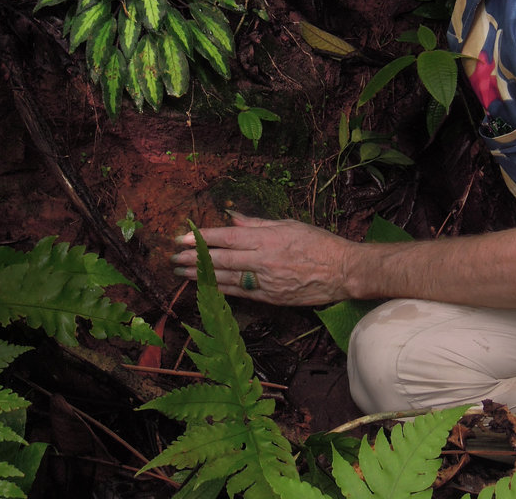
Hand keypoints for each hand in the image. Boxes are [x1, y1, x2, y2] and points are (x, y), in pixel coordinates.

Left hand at [171, 211, 352, 305]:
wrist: (342, 271)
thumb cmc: (318, 243)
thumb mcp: (288, 224)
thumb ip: (257, 223)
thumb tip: (233, 216)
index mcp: (267, 238)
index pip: (227, 237)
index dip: (202, 238)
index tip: (182, 238)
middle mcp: (263, 260)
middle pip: (221, 260)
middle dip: (194, 259)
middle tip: (172, 258)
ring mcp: (265, 282)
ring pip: (226, 279)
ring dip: (201, 277)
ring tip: (181, 274)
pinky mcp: (270, 298)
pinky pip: (240, 294)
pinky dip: (221, 291)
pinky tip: (206, 289)